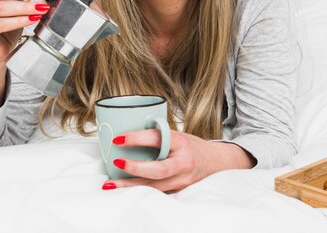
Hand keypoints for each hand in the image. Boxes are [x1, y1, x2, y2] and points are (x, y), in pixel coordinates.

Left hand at [102, 130, 255, 192]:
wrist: (216, 163)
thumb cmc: (192, 146)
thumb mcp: (178, 135)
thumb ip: (159, 137)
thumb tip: (127, 133)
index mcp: (182, 143)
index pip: (158, 139)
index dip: (137, 138)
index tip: (118, 138)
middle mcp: (183, 163)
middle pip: (158, 169)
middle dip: (135, 168)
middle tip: (116, 162)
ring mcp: (182, 180)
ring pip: (154, 186)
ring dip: (130, 186)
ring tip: (110, 184)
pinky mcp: (178, 190)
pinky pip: (156, 192)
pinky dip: (139, 191)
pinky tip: (124, 190)